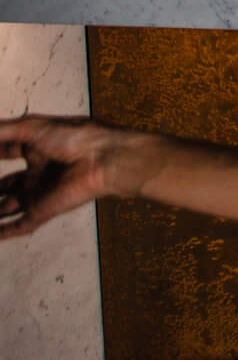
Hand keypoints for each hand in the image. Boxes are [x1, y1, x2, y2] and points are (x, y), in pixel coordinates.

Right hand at [0, 115, 119, 239]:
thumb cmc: (76, 138)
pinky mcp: (42, 210)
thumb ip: (1, 131)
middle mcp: (36, 172)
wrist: (105, 160)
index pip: (4, 150)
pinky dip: (2, 232)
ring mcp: (38, 192)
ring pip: (5, 206)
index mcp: (37, 148)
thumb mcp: (32, 127)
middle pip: (2, 184)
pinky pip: (18, 225)